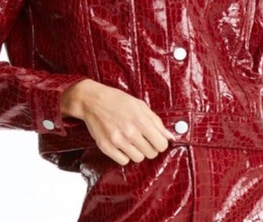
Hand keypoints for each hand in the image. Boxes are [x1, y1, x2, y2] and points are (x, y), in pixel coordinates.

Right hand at [60, 79, 174, 165]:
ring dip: (138, 152)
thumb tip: (170, 137)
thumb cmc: (118, 100)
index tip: (156, 139)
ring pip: (138, 159)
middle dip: (150, 147)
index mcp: (140, 120)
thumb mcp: (140, 105)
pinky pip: (123, 161)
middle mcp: (130, 132)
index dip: (161, 143)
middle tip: (143, 139)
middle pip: (151, 153)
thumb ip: (156, 122)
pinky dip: (125, 155)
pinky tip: (122, 144)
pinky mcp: (106, 147)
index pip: (161, 144)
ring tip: (132, 140)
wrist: (92, 101)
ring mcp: (117, 141)